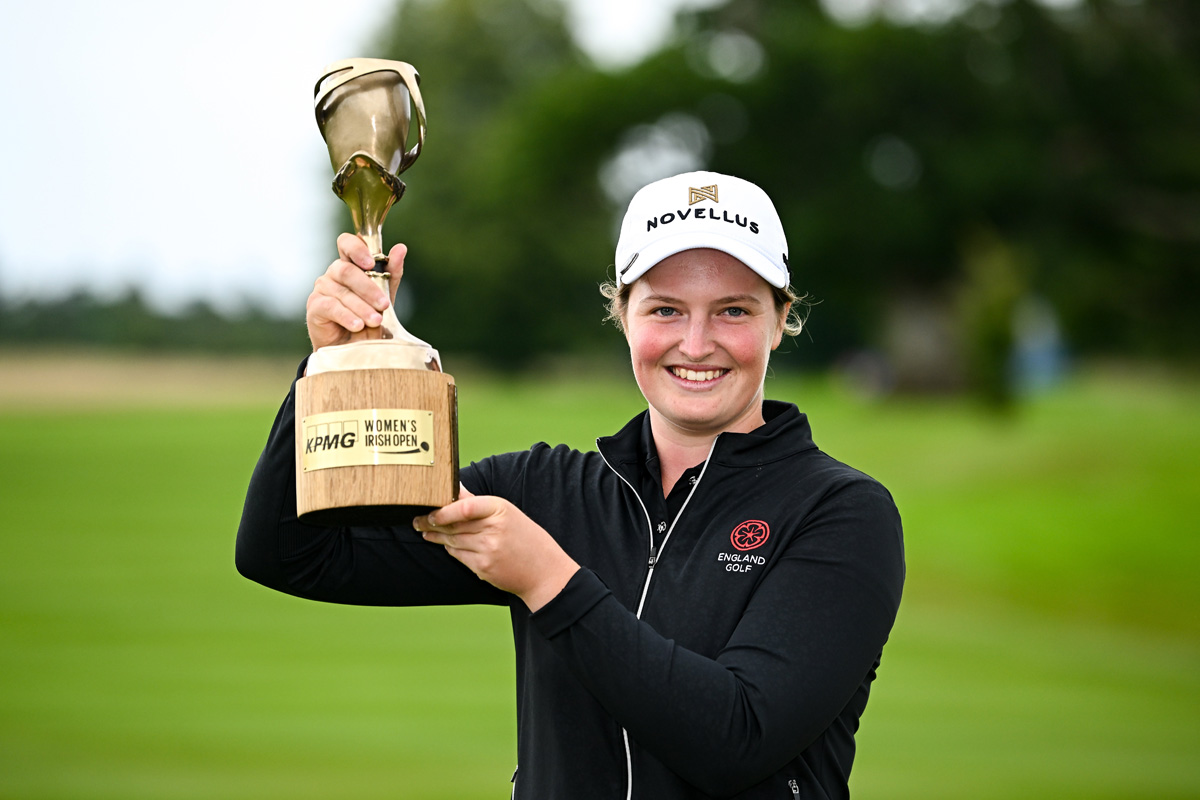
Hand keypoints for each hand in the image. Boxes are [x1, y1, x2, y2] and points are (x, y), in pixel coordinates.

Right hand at [305, 234, 406, 350]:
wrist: (353, 348)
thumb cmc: (368, 318)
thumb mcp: (384, 296)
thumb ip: (391, 274)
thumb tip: (401, 248)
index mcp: (350, 264)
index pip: (347, 243)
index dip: (357, 249)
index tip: (371, 263)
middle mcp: (333, 273)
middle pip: (347, 271)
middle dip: (368, 289)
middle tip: (384, 305)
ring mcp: (322, 288)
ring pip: (342, 291)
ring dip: (362, 307)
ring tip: (376, 321)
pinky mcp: (315, 306)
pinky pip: (331, 307)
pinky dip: (347, 316)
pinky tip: (358, 326)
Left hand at [414, 487, 579, 611]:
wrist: (544, 572)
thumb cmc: (527, 539)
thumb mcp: (508, 513)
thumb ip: (478, 503)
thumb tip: (456, 488)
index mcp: (500, 509)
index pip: (464, 507)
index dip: (442, 510)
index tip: (430, 510)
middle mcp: (493, 529)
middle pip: (453, 524)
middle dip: (432, 522)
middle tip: (418, 519)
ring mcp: (487, 550)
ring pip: (452, 540)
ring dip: (437, 536)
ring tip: (425, 531)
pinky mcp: (483, 567)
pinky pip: (459, 556)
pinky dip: (451, 549)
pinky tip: (445, 544)